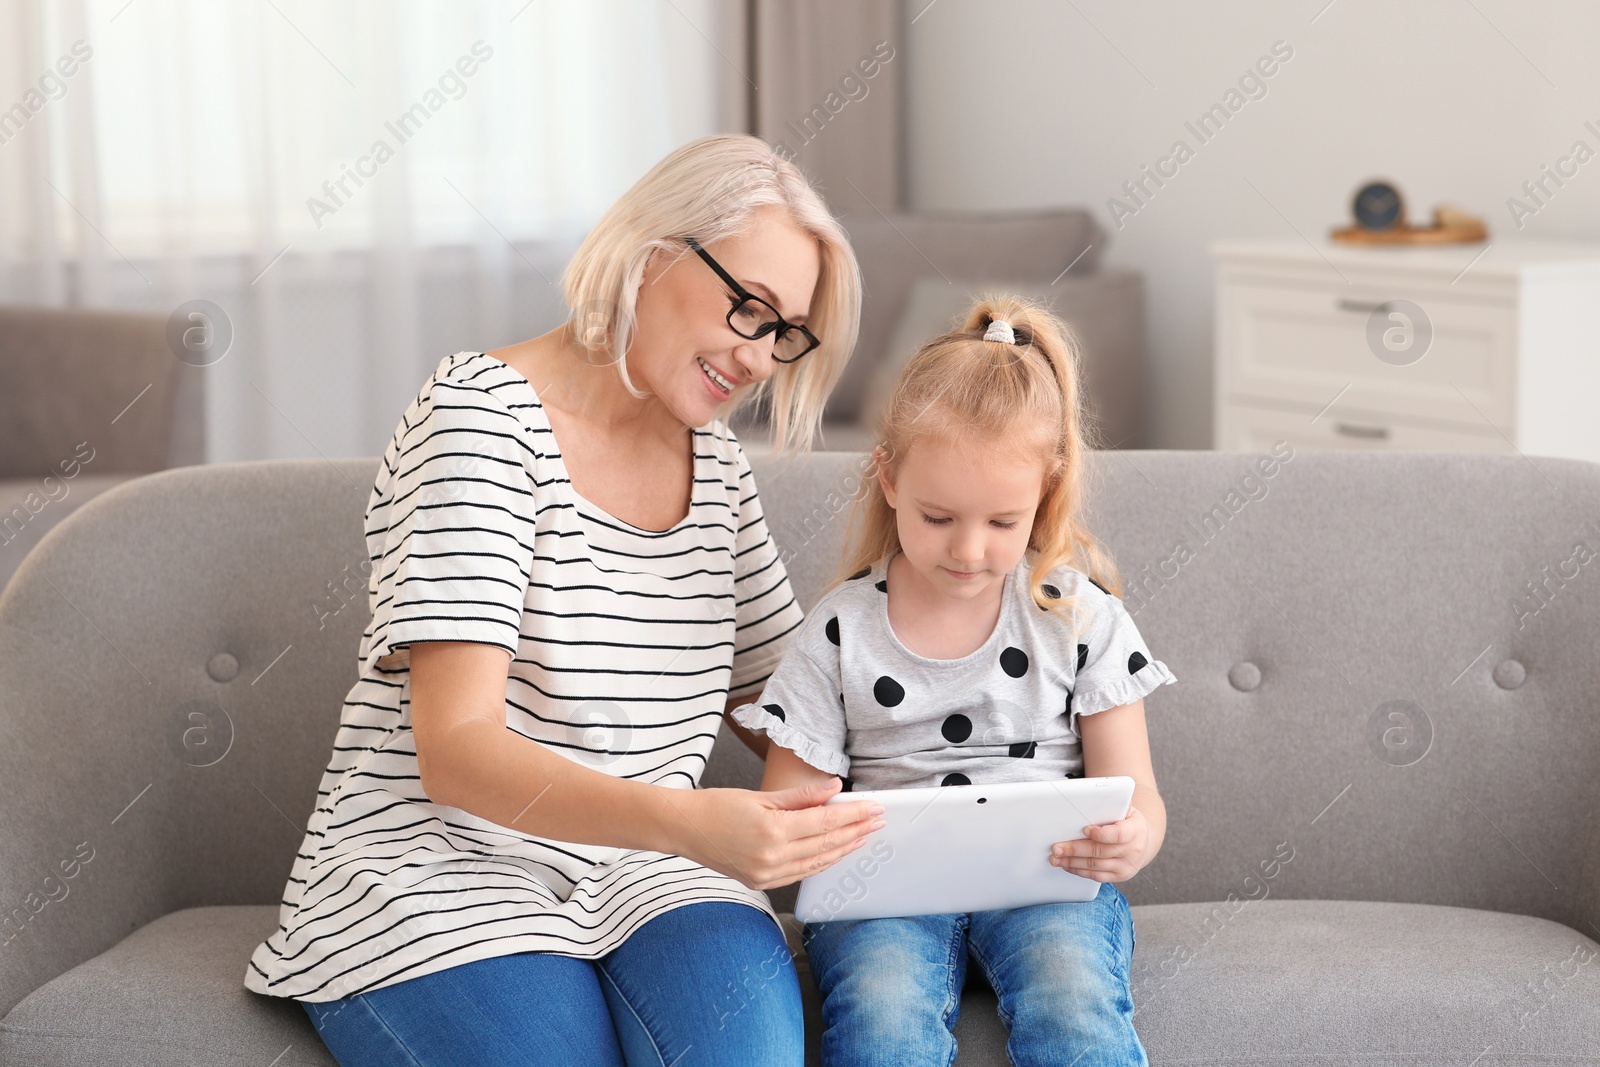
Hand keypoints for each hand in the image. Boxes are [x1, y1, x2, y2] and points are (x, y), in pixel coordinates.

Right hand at [668, 778, 885, 890]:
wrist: (684, 829)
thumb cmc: (717, 806)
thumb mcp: (761, 795)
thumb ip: (802, 796)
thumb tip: (835, 789)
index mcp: (773, 831)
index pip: (826, 823)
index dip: (854, 815)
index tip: (875, 808)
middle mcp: (772, 857)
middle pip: (827, 844)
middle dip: (857, 832)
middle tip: (879, 821)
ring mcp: (767, 874)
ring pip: (817, 863)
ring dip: (844, 849)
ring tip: (864, 837)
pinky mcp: (762, 882)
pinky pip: (801, 873)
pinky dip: (822, 862)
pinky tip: (835, 852)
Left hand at [1051, 805, 1148, 882]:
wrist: (1143, 842)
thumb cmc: (1128, 822)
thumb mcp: (1126, 809)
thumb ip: (1112, 802)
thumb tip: (1092, 794)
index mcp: (1135, 830)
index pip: (1118, 834)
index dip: (1100, 833)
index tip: (1084, 829)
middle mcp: (1132, 850)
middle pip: (1100, 851)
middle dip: (1075, 849)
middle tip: (1057, 847)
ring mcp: (1126, 866)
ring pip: (1095, 865)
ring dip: (1072, 862)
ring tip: (1056, 858)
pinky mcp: (1119, 876)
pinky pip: (1096, 876)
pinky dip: (1079, 871)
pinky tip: (1067, 865)